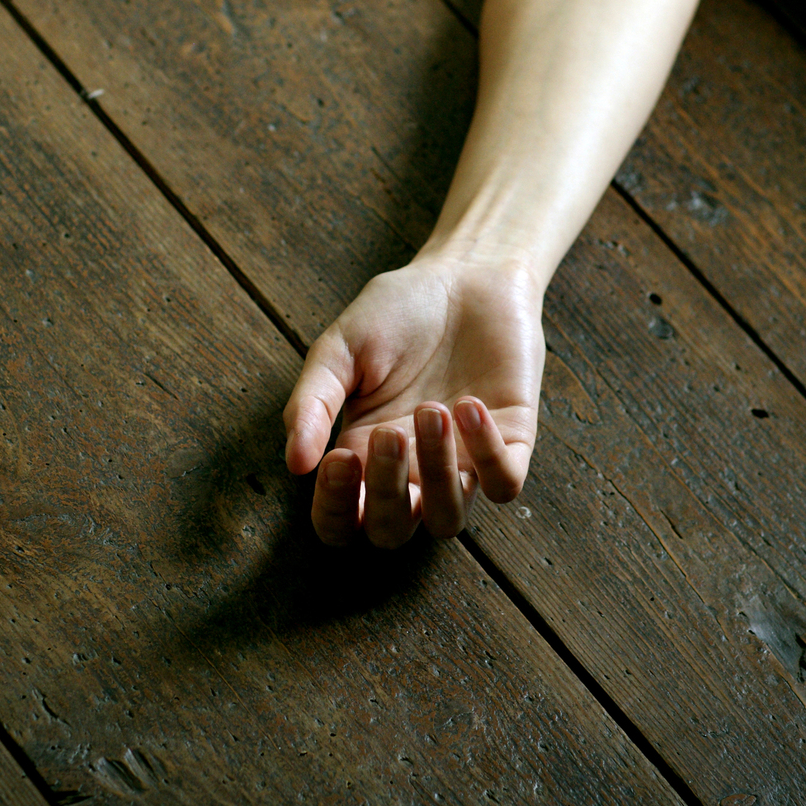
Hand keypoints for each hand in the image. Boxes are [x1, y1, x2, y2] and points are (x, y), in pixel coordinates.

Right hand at [283, 256, 543, 546]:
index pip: (341, 520)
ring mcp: (463, 463)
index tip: (337, 459)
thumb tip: (294, 464)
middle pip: (391, 532)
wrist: (467, 272)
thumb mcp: (339, 350)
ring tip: (433, 410)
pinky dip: (487, 456)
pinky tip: (469, 405)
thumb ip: (312, 403)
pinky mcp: (511, 443)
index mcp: (362, 455)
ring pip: (447, 520)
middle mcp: (411, 472)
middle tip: (388, 434)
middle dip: (386, 491)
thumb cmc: (398, 312)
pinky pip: (503, 484)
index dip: (335, 508)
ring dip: (437, 474)